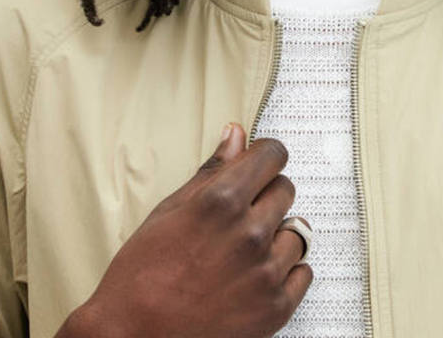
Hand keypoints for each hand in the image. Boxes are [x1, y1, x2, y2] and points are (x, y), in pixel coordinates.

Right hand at [59, 122, 311, 337]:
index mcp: (221, 201)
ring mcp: (265, 272)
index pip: (273, 155)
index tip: (258, 164)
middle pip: (286, 190)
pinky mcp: (275, 308)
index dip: (263, 157)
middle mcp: (250, 232)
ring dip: (277, 235)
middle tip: (239, 216)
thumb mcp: (168, 212)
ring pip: (297, 231)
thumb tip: (236, 135)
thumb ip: (211, 172)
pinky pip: (302, 272)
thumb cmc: (140, 276)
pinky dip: (285, 272)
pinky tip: (256, 276)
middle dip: (266, 195)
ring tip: (244, 252)